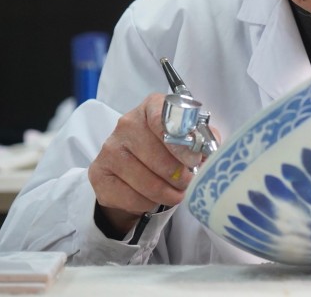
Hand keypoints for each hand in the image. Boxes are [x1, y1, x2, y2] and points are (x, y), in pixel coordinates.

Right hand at [88, 93, 217, 237]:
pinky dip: (148, 203)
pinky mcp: (99, 174)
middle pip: (156, 155)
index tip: (193, 161)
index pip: (163, 119)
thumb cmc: (164, 151)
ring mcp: (109, 148)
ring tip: (176, 194)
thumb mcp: (186, 138)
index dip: (181, 144)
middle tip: (188, 184)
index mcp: (150, 108)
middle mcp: (126, 123)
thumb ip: (201, 138)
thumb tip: (211, 150)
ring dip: (166, 193)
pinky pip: (130, 196)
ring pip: (145, 180)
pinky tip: (153, 199)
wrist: (130, 172)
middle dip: (178, 175)